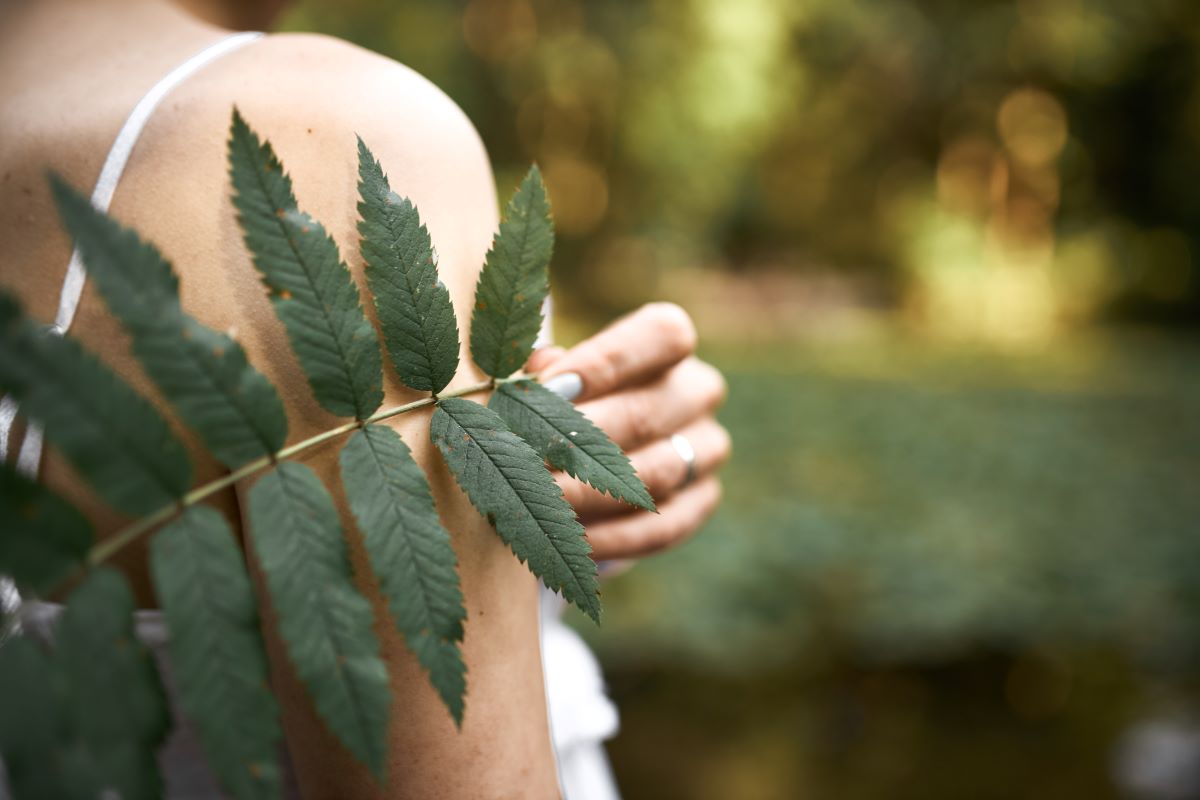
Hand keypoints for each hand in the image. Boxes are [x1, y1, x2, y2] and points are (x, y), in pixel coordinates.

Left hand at [526, 303, 730, 561]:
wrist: (587, 444)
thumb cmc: (562, 391)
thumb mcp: (553, 369)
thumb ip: (545, 369)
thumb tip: (532, 380)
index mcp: (669, 341)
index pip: (662, 336)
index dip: (606, 362)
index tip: (545, 390)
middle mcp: (697, 391)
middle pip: (648, 414)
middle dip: (578, 441)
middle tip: (523, 460)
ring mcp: (707, 450)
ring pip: (656, 475)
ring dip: (588, 492)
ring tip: (535, 502)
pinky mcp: (701, 502)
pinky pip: (661, 528)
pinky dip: (611, 538)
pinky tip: (564, 539)